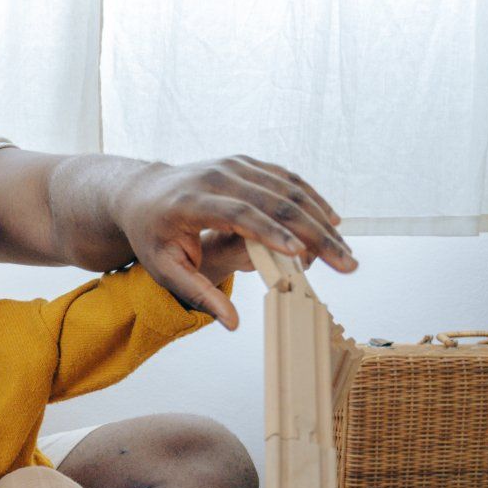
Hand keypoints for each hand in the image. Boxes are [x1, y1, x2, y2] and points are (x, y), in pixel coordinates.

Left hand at [113, 156, 354, 329]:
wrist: (142, 192)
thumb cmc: (152, 236)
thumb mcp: (164, 269)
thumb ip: (198, 294)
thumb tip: (232, 324)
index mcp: (192, 202)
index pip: (238, 214)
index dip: (271, 233)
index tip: (300, 254)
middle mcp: (216, 176)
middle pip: (273, 202)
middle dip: (314, 234)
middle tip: (345, 263)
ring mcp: (233, 165)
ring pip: (287, 189)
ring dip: (321, 219)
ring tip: (345, 251)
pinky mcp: (245, 163)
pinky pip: (285, 179)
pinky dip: (311, 200)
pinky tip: (331, 222)